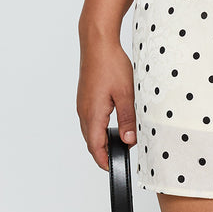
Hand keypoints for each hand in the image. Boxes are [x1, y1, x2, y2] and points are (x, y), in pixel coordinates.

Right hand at [76, 39, 136, 169]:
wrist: (97, 43)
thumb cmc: (110, 64)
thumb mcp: (126, 93)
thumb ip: (127, 119)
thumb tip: (129, 140)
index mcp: (92, 114)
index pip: (95, 146)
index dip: (103, 160)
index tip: (112, 168)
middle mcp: (84, 111)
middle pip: (91, 140)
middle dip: (103, 151)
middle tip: (119, 157)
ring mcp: (83, 103)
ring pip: (90, 129)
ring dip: (101, 138)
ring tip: (118, 143)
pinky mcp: (85, 96)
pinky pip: (90, 118)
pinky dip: (99, 126)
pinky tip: (111, 122)